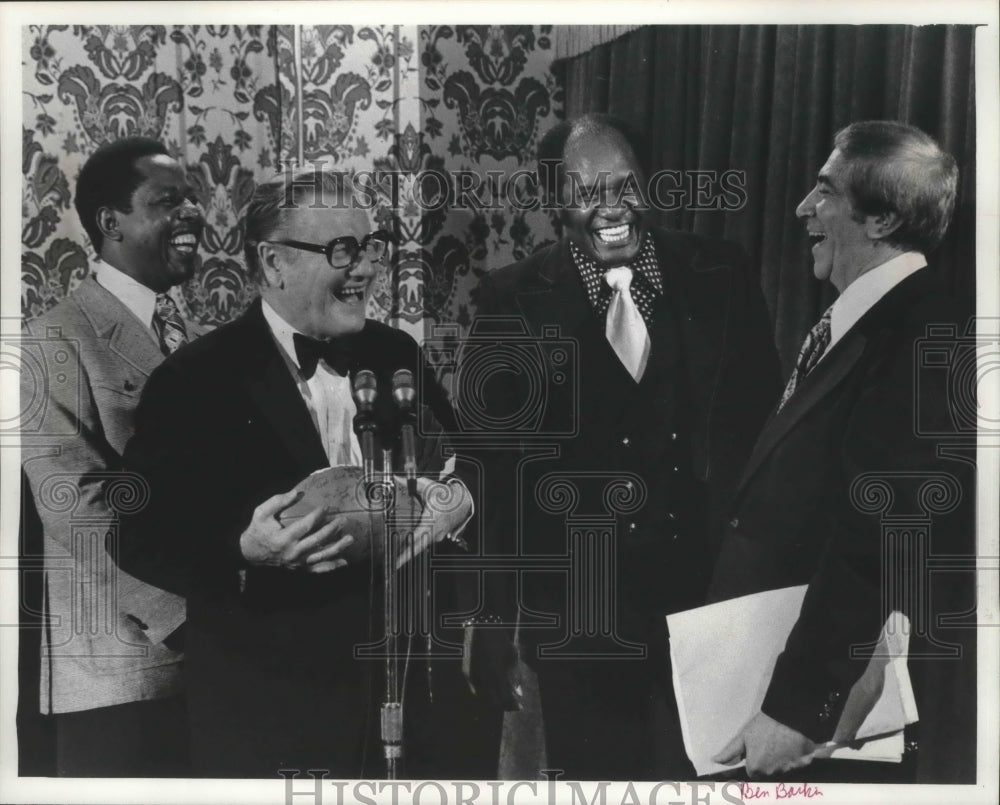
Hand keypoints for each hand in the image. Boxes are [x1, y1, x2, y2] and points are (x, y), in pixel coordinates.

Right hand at [239, 489, 353, 572]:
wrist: (250, 553)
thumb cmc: (257, 530)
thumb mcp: (261, 513)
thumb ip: (278, 501)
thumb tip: (297, 492)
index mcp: (283, 538)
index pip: (305, 526)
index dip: (317, 516)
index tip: (327, 507)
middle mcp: (291, 552)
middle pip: (316, 541)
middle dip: (331, 530)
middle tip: (343, 520)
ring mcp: (296, 562)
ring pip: (320, 556)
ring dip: (337, 547)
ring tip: (350, 538)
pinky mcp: (299, 568)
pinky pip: (317, 569)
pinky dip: (331, 566)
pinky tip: (344, 561)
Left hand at [395, 476, 471, 568]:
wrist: (462, 501)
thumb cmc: (445, 495)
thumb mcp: (429, 487)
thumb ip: (412, 483)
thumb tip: (396, 478)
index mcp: (432, 518)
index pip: (419, 534)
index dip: (409, 543)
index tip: (399, 550)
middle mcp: (435, 530)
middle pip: (418, 547)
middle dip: (405, 557)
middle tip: (393, 565)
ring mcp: (437, 536)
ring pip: (421, 546)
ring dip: (408, 552)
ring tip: (395, 561)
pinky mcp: (437, 538)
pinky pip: (425, 544)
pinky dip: (415, 547)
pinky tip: (404, 552)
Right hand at [462, 622, 521, 710]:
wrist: (479, 625)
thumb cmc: (500, 639)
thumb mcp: (512, 655)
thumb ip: (515, 674)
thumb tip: (518, 691)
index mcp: (496, 674)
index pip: (505, 699)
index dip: (513, 705)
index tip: (520, 706)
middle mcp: (483, 678)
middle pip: (494, 702)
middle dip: (504, 704)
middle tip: (513, 704)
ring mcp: (473, 677)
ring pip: (484, 697)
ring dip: (494, 698)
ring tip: (503, 694)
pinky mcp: (466, 673)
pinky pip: (477, 688)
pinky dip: (485, 690)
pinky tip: (493, 686)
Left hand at [713, 711, 815, 776]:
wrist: (789, 715)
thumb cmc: (764, 725)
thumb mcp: (743, 736)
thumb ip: (730, 752)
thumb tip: (716, 761)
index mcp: (756, 768)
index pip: (752, 772)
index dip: (753, 760)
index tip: (756, 749)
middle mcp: (772, 773)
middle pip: (767, 772)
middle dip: (766, 761)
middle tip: (768, 743)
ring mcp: (788, 770)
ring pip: (782, 769)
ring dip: (780, 759)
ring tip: (780, 741)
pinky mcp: (803, 764)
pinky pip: (797, 764)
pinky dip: (795, 757)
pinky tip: (791, 743)